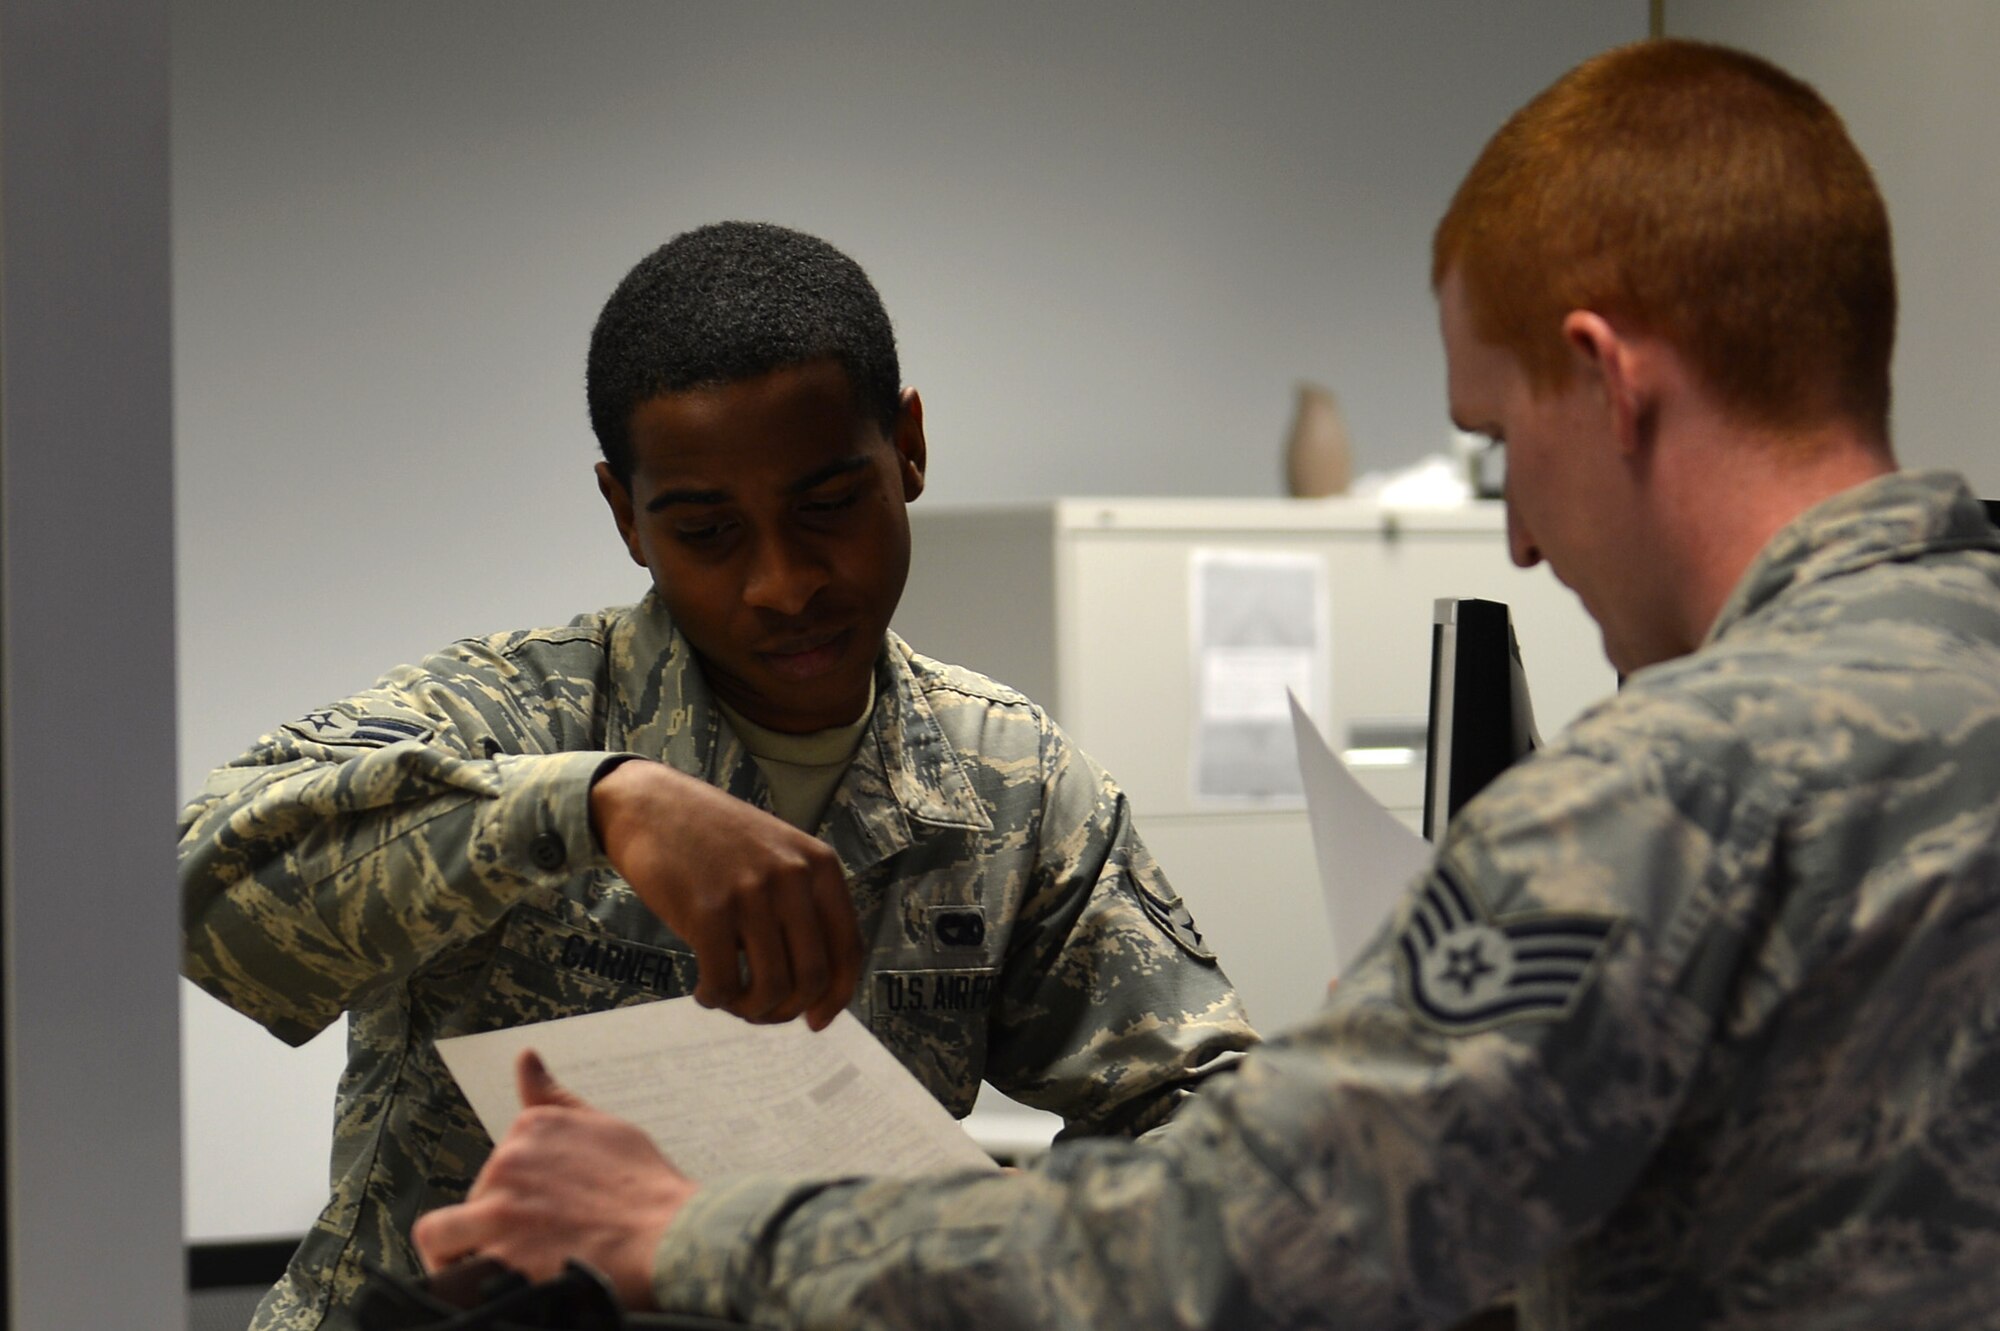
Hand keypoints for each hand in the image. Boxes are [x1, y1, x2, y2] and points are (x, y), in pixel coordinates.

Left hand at [412, 1050, 695, 1309]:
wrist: (668, 1238)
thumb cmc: (645, 1187)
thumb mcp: (603, 1126)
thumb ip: (553, 1097)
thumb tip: (524, 1056)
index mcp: (533, 1126)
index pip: (498, 1163)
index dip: (516, 1193)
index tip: (544, 1213)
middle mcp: (508, 1161)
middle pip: (476, 1197)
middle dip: (497, 1223)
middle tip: (543, 1245)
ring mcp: (499, 1210)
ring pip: (441, 1235)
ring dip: (458, 1253)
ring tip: (491, 1271)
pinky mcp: (497, 1257)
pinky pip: (450, 1275)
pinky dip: (463, 1285)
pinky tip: (492, 1290)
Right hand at [590, 759, 863, 1028]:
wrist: (651, 806)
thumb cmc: (714, 840)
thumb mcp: (777, 856)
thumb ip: (800, 907)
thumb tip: (813, 989)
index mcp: (819, 866)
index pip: (848, 948)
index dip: (837, 996)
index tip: (817, 1021)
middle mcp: (793, 878)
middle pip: (813, 976)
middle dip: (787, 1009)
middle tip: (761, 1013)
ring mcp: (751, 893)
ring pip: (772, 987)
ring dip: (751, 1010)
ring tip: (731, 1000)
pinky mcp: (708, 912)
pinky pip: (725, 982)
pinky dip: (716, 998)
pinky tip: (706, 990)